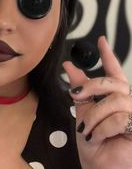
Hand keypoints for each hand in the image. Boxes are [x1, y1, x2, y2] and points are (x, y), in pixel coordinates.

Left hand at [63, 36, 131, 168]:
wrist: (98, 165)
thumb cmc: (92, 141)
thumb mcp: (82, 110)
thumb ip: (79, 88)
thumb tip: (69, 66)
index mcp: (113, 96)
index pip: (113, 70)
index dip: (108, 54)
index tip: (101, 40)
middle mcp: (126, 101)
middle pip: (111, 81)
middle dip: (90, 88)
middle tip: (76, 96)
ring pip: (114, 101)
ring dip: (95, 117)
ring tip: (89, 131)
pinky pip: (120, 118)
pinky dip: (103, 129)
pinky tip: (101, 138)